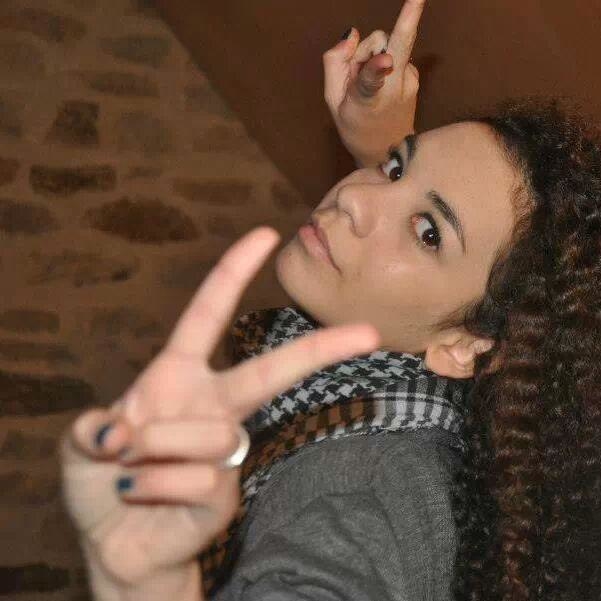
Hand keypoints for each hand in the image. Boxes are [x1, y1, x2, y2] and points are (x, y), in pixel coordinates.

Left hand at [60, 226, 379, 586]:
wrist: (117, 545)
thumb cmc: (102, 483)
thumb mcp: (82, 446)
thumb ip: (91, 429)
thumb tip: (121, 430)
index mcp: (178, 376)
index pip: (208, 314)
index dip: (234, 273)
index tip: (266, 235)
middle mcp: (211, 404)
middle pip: (273, 371)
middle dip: (321, 349)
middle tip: (370, 334)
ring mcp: (224, 449)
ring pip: (214, 433)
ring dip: (156, 449)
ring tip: (130, 470)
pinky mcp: (227, 492)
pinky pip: (198, 478)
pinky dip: (153, 487)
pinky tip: (144, 498)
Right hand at [323, 0, 424, 166]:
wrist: (389, 153)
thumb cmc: (356, 126)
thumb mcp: (333, 101)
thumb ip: (334, 63)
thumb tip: (352, 34)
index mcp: (368, 99)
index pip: (371, 79)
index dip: (376, 68)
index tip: (386, 61)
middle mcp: (395, 87)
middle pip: (391, 42)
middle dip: (397, 27)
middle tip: (407, 10)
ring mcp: (410, 81)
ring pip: (388, 45)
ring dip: (373, 56)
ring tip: (367, 82)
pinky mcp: (416, 76)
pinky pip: (395, 54)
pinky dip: (384, 64)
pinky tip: (381, 85)